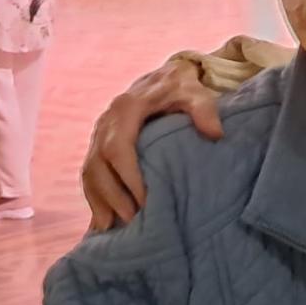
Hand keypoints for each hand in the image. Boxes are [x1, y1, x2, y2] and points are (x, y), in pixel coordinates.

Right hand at [82, 57, 220, 228]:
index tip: (144, 200)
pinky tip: (102, 221)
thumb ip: (205, 109)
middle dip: (112, 195)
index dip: (128, 176)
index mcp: (126, 108)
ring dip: (99, 201)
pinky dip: (94, 198)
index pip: (118, 147)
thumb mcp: (196, 92)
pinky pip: (90, 174)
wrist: (165, 75)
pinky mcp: (98, 144)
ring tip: (112, 229)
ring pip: (89, 171)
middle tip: (132, 221)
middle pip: (98, 164)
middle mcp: (106, 122)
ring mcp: (99, 134)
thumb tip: (215, 134)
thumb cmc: (182, 87)